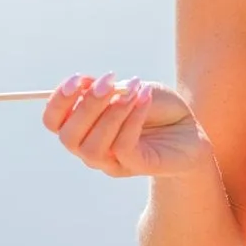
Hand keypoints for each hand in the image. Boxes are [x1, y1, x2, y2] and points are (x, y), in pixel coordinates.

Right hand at [41, 72, 210, 178]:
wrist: (191, 131)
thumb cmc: (158, 109)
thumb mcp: (132, 89)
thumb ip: (109, 89)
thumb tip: (84, 83)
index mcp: (83, 129)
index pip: (53, 122)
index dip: (58, 101)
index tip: (78, 78)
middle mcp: (91, 150)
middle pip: (68, 136)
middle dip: (85, 105)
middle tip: (108, 79)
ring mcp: (113, 163)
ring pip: (93, 147)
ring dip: (110, 113)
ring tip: (133, 90)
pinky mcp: (137, 167)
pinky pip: (123, 148)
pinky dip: (131, 120)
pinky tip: (143, 98)